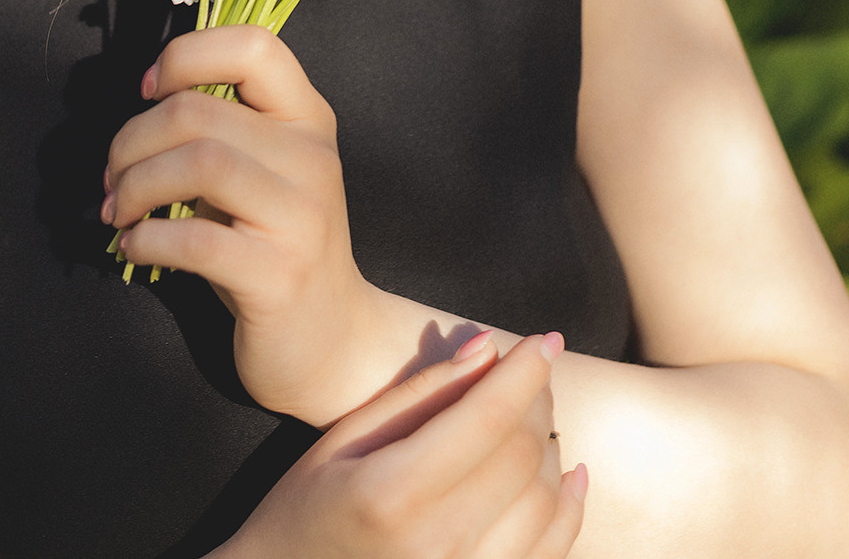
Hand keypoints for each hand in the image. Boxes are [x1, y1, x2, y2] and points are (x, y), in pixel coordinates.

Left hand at [104, 22, 376, 422]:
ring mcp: (301, 216)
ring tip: (118, 210)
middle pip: (199, 111)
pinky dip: (146, 238)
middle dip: (132, 139)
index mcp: (307, 118)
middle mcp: (312, 157)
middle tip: (112, 175)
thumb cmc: (273, 246)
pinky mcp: (278, 275)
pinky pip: (194, 239)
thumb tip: (144, 102)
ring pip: (199, 163)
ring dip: (135, 185)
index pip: (254, 46)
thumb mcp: (260, 172)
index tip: (150, 91)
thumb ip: (221, 129)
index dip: (187, 55)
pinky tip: (134, 246)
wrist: (331, 341)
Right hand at [218, 332, 586, 558]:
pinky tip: (571, 470)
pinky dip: (569, 508)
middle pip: (523, 455)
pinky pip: (550, 553)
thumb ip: (419, 393)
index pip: (488, 419)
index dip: (524, 372)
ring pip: (545, 502)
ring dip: (551, 447)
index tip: (544, 339)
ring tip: (534, 413)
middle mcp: (438, 544)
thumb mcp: (344, 438)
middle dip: (537, 399)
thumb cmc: (305, 508)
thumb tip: (484, 348)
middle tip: (531, 368)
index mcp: (393, 492)